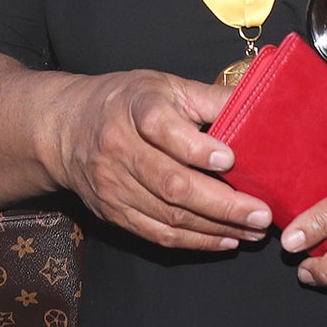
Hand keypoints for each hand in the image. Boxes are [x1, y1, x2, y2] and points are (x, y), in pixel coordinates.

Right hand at [42, 69, 271, 250]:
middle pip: (171, 183)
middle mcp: (119, 149)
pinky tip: (226, 240)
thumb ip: (210, 97)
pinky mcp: (113, 212)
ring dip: (217, 227)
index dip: (195, 147)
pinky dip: (195, 241)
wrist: (64, 128)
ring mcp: (114, 185)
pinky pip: (157, 234)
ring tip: (254, 229)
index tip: (229, 159)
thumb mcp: (164, 85)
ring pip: (169, 215)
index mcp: (134, 108)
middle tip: (261, 213)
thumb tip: (262, 106)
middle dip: (222, 204)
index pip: (162, 128)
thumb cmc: (125, 101)